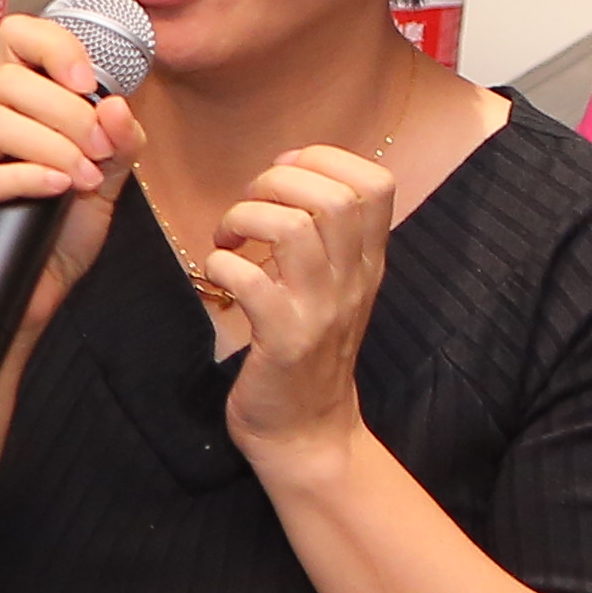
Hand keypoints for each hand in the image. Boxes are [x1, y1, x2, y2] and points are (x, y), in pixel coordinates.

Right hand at [0, 12, 137, 331]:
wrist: (38, 295)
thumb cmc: (62, 231)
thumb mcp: (108, 178)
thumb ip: (120, 140)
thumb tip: (115, 104)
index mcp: (8, 104)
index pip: (14, 37)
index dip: (53, 45)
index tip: (89, 79)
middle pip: (4, 81)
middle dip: (67, 112)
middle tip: (99, 150)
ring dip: (50, 145)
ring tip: (83, 176)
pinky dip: (25, 178)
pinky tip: (58, 188)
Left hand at [202, 143, 400, 458]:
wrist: (307, 433)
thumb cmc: (306, 352)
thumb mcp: (332, 286)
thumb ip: (324, 234)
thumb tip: (291, 169)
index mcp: (366, 262)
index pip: (376, 182)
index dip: (325, 159)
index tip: (283, 173)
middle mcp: (352, 281)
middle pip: (333, 196)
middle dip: (276, 182)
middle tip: (246, 209)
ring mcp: (320, 310)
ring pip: (294, 229)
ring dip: (245, 218)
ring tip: (228, 239)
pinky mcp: (283, 340)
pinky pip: (251, 282)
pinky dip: (221, 265)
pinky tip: (215, 277)